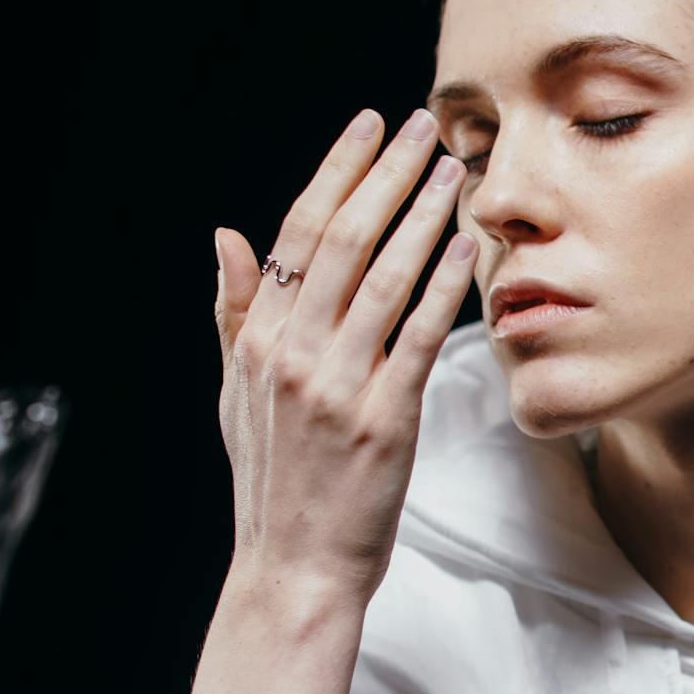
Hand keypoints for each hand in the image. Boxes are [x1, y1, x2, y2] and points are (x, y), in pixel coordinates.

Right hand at [214, 106, 478, 607]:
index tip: (368, 126)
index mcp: (257, 341)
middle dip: (384, 173)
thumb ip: (234, 314)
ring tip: (453, 170)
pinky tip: (468, 248)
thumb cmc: (273, 483)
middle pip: (340, 240)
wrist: (294, 568)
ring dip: (421, 216)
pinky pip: (417, 338)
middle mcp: (291, 354)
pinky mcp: (383, 421)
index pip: (295, 234)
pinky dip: (443, 287)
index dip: (336, 172)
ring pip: (381, 278)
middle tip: (421, 124)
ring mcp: (336, 387)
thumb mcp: (235, 395)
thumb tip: (225, 237)